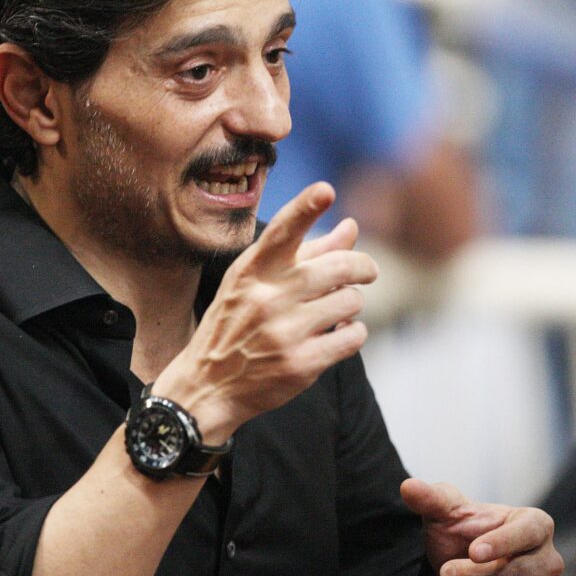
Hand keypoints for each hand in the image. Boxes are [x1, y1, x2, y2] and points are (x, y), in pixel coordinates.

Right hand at [154, 182, 378, 437]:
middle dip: (362, 266)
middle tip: (367, 271)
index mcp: (252, 271)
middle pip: (339, 267)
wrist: (207, 385)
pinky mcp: (300, 365)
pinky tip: (339, 334)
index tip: (325, 190)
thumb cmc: (236, 323)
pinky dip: (353, 332)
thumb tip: (351, 226)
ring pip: (350, 301)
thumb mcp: (255, 283)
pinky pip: (352, 337)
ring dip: (352, 304)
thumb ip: (306, 253)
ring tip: (337, 311)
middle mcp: (266, 298)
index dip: (305, 208)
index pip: (281, 232)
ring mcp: (283, 333)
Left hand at [400, 479, 562, 575]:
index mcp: (534, 524)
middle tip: (446, 573)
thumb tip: (408, 487)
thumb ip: (431, 499)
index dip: (503, 543)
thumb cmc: (459, 539)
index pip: (530, 531)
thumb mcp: (444, 516)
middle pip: (524, 573)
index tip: (472, 551)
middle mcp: (549, 559)